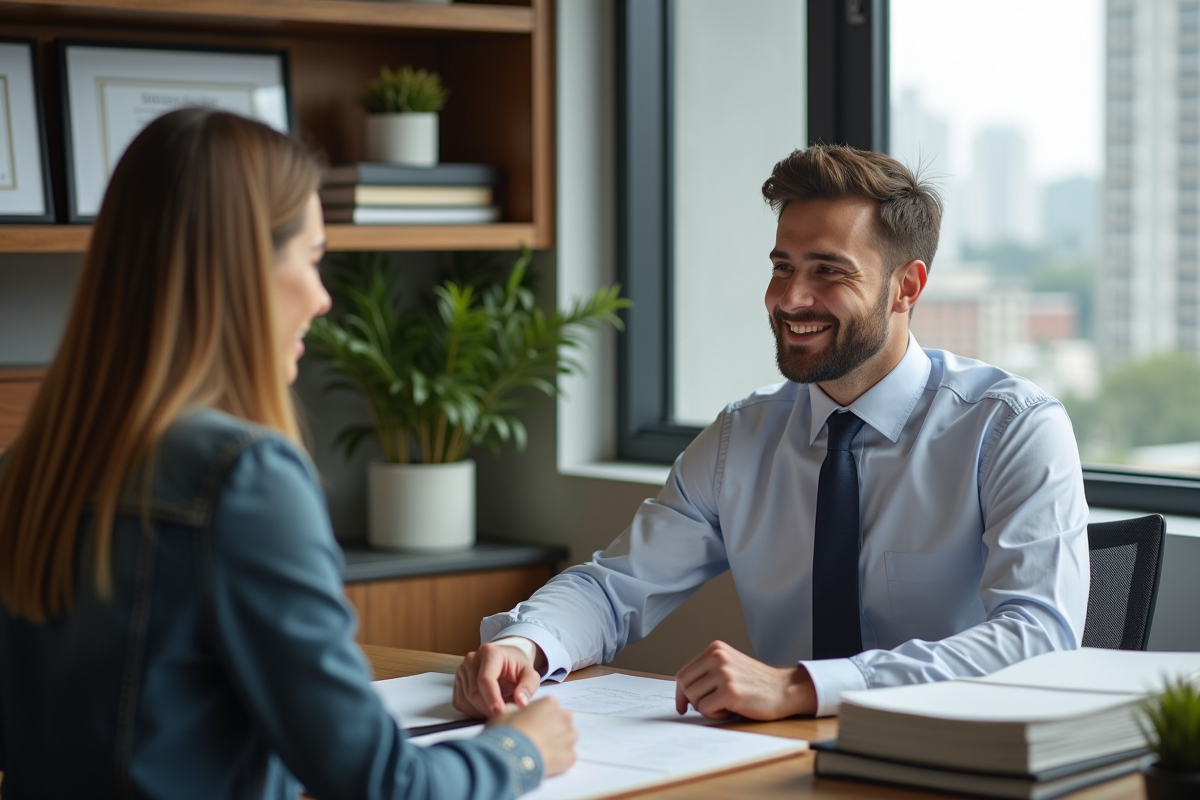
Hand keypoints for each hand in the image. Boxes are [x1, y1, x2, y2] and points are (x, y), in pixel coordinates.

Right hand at [454, 642, 541, 717]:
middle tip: (504, 714)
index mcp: (490, 653)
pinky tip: (486, 708)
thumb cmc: (517, 666)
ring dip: (481, 711)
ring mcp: (462, 670)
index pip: (485, 679)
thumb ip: (528, 687)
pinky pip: (460, 703)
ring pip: (466, 701)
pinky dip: (473, 711)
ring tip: (497, 709)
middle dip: (488, 708)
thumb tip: (521, 702)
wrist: (505, 660)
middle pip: (474, 693)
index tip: (501, 712)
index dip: (492, 698)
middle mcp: (472, 659)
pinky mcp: (457, 682)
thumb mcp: (530, 674)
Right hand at [491, 697, 577, 775]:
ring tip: (545, 750)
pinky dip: (561, 759)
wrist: (511, 756)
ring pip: (570, 737)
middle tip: (540, 736)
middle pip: (564, 719)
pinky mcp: (569, 756)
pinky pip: (569, 756)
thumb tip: (516, 712)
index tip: (532, 723)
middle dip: (556, 726)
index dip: (541, 715)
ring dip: (561, 742)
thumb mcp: (504, 714)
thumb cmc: (506, 731)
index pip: (551, 705)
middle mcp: (562, 717)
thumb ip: (515, 710)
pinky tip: (547, 762)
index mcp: (548, 703)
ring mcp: (568, 737)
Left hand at [674, 640, 816, 720]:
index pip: (684, 673)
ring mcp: (724, 673)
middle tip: (711, 707)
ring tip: (725, 706)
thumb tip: (682, 692)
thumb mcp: (729, 666)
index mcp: (715, 649)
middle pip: (685, 686)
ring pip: (693, 698)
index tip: (683, 705)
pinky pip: (705, 709)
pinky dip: (715, 715)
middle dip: (694, 702)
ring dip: (706, 708)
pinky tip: (730, 711)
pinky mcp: (730, 691)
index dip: (681, 693)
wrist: (785, 690)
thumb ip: (707, 672)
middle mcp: (718, 657)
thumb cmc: (756, 683)